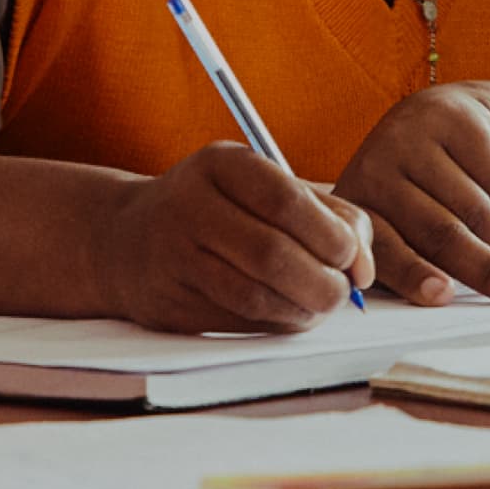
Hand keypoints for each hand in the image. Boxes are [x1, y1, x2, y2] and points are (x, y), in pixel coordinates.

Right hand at [93, 143, 371, 331]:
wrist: (126, 241)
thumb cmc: (217, 211)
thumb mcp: (264, 188)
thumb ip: (325, 213)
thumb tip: (363, 264)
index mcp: (220, 164)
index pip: (285, 200)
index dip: (331, 235)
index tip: (354, 257)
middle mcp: (189, 205)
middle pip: (272, 253)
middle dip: (322, 281)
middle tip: (343, 292)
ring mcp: (173, 257)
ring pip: (255, 295)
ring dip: (302, 309)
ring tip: (320, 305)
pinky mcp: (168, 305)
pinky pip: (237, 322)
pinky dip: (276, 324)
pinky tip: (289, 315)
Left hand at [334, 86, 489, 304]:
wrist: (436, 117)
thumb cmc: (412, 192)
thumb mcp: (393, 222)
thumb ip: (400, 263)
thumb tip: (435, 308)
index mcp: (355, 204)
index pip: (385, 246)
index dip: (412, 272)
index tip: (444, 295)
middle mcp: (377, 166)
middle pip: (438, 229)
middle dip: (485, 267)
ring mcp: (416, 139)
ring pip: (473, 206)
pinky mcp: (456, 120)